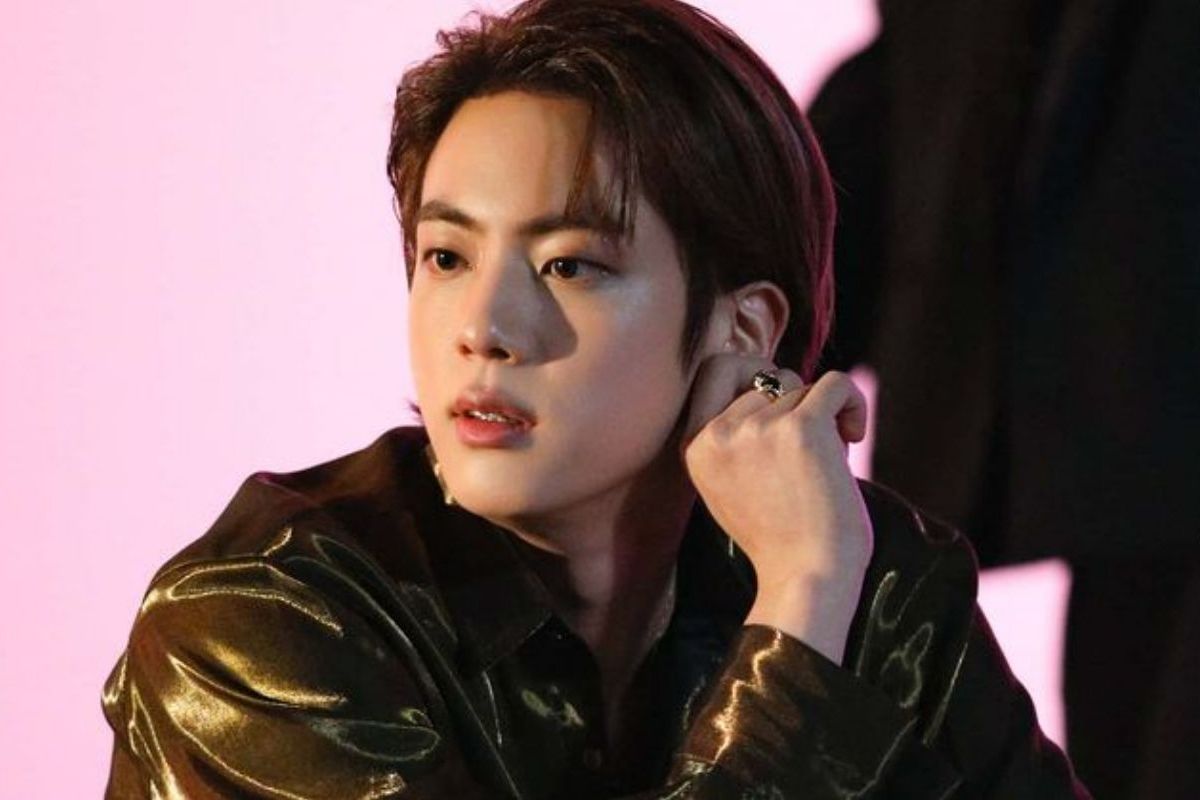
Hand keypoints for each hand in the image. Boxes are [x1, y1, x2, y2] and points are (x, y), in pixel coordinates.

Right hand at [680, 354, 872, 663]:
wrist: (806, 577)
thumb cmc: (780, 542)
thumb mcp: (730, 487)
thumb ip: (735, 440)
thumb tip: (769, 386)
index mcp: (695, 446)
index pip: (715, 368)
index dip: (751, 370)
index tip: (778, 398)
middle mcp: (719, 433)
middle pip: (767, 375)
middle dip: (793, 394)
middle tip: (810, 426)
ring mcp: (758, 428)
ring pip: (802, 385)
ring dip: (824, 415)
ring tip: (828, 461)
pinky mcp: (802, 428)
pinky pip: (836, 383)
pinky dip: (852, 402)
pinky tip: (854, 436)